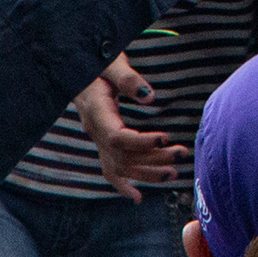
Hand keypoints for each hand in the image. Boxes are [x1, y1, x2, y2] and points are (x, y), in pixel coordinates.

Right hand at [75, 57, 186, 200]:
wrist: (76, 66)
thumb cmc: (96, 59)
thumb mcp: (110, 61)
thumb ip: (127, 78)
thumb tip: (149, 96)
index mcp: (95, 111)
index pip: (116, 138)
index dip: (140, 143)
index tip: (165, 138)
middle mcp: (93, 130)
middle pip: (122, 156)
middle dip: (152, 159)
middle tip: (181, 153)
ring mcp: (96, 138)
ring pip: (119, 166)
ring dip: (146, 172)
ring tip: (174, 172)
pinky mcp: (102, 140)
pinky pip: (109, 168)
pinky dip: (122, 184)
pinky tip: (137, 197)